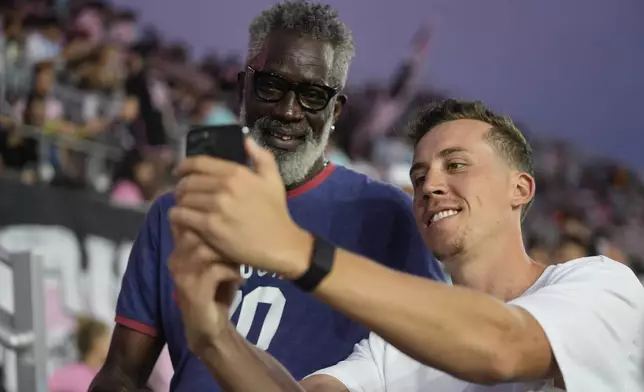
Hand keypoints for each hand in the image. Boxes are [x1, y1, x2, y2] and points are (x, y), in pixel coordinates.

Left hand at [169, 138, 311, 278]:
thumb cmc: (276, 213)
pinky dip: (177, 216)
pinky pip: (182, 216)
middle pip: (188, 181)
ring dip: (179, 202)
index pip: (199, 163)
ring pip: (183, 199)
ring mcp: (216, 206)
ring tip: (182, 207)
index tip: (178, 172)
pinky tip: (180, 219)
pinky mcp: (210, 226)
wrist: (279, 244)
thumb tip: (246, 140)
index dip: (183, 166)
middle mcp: (224, 186)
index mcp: (237, 173)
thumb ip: (261, 157)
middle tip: (181, 194)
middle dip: (180, 187)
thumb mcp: (274, 180)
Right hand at [169, 225, 242, 354]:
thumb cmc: (216, 291)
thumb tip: (238, 218)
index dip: (208, 218)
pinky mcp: (193, 292)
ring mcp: (183, 276)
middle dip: (222, 235)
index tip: (233, 226)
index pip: (186, 220)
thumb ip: (220, 242)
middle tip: (241, 245)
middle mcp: (176, 260)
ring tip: (241, 262)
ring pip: (204, 249)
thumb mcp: (218, 262)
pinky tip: (240, 279)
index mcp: (180, 250)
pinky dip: (231, 272)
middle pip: (195, 231)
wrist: (209, 329)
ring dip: (228, 254)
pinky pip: (214, 270)